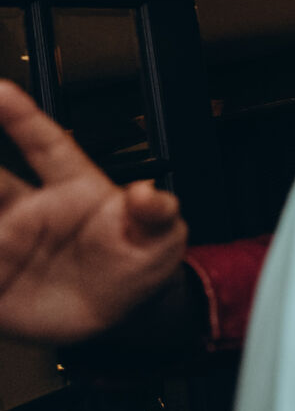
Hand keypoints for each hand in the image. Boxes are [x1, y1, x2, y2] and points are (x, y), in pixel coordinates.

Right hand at [0, 81, 187, 344]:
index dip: (23, 117)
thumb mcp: (162, 238)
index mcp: (75, 190)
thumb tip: (147, 193)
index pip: (46, 144)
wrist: (123, 320)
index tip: (0, 90)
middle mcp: (33, 211)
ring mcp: (8, 243)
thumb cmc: (139, 266)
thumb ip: (158, 213)